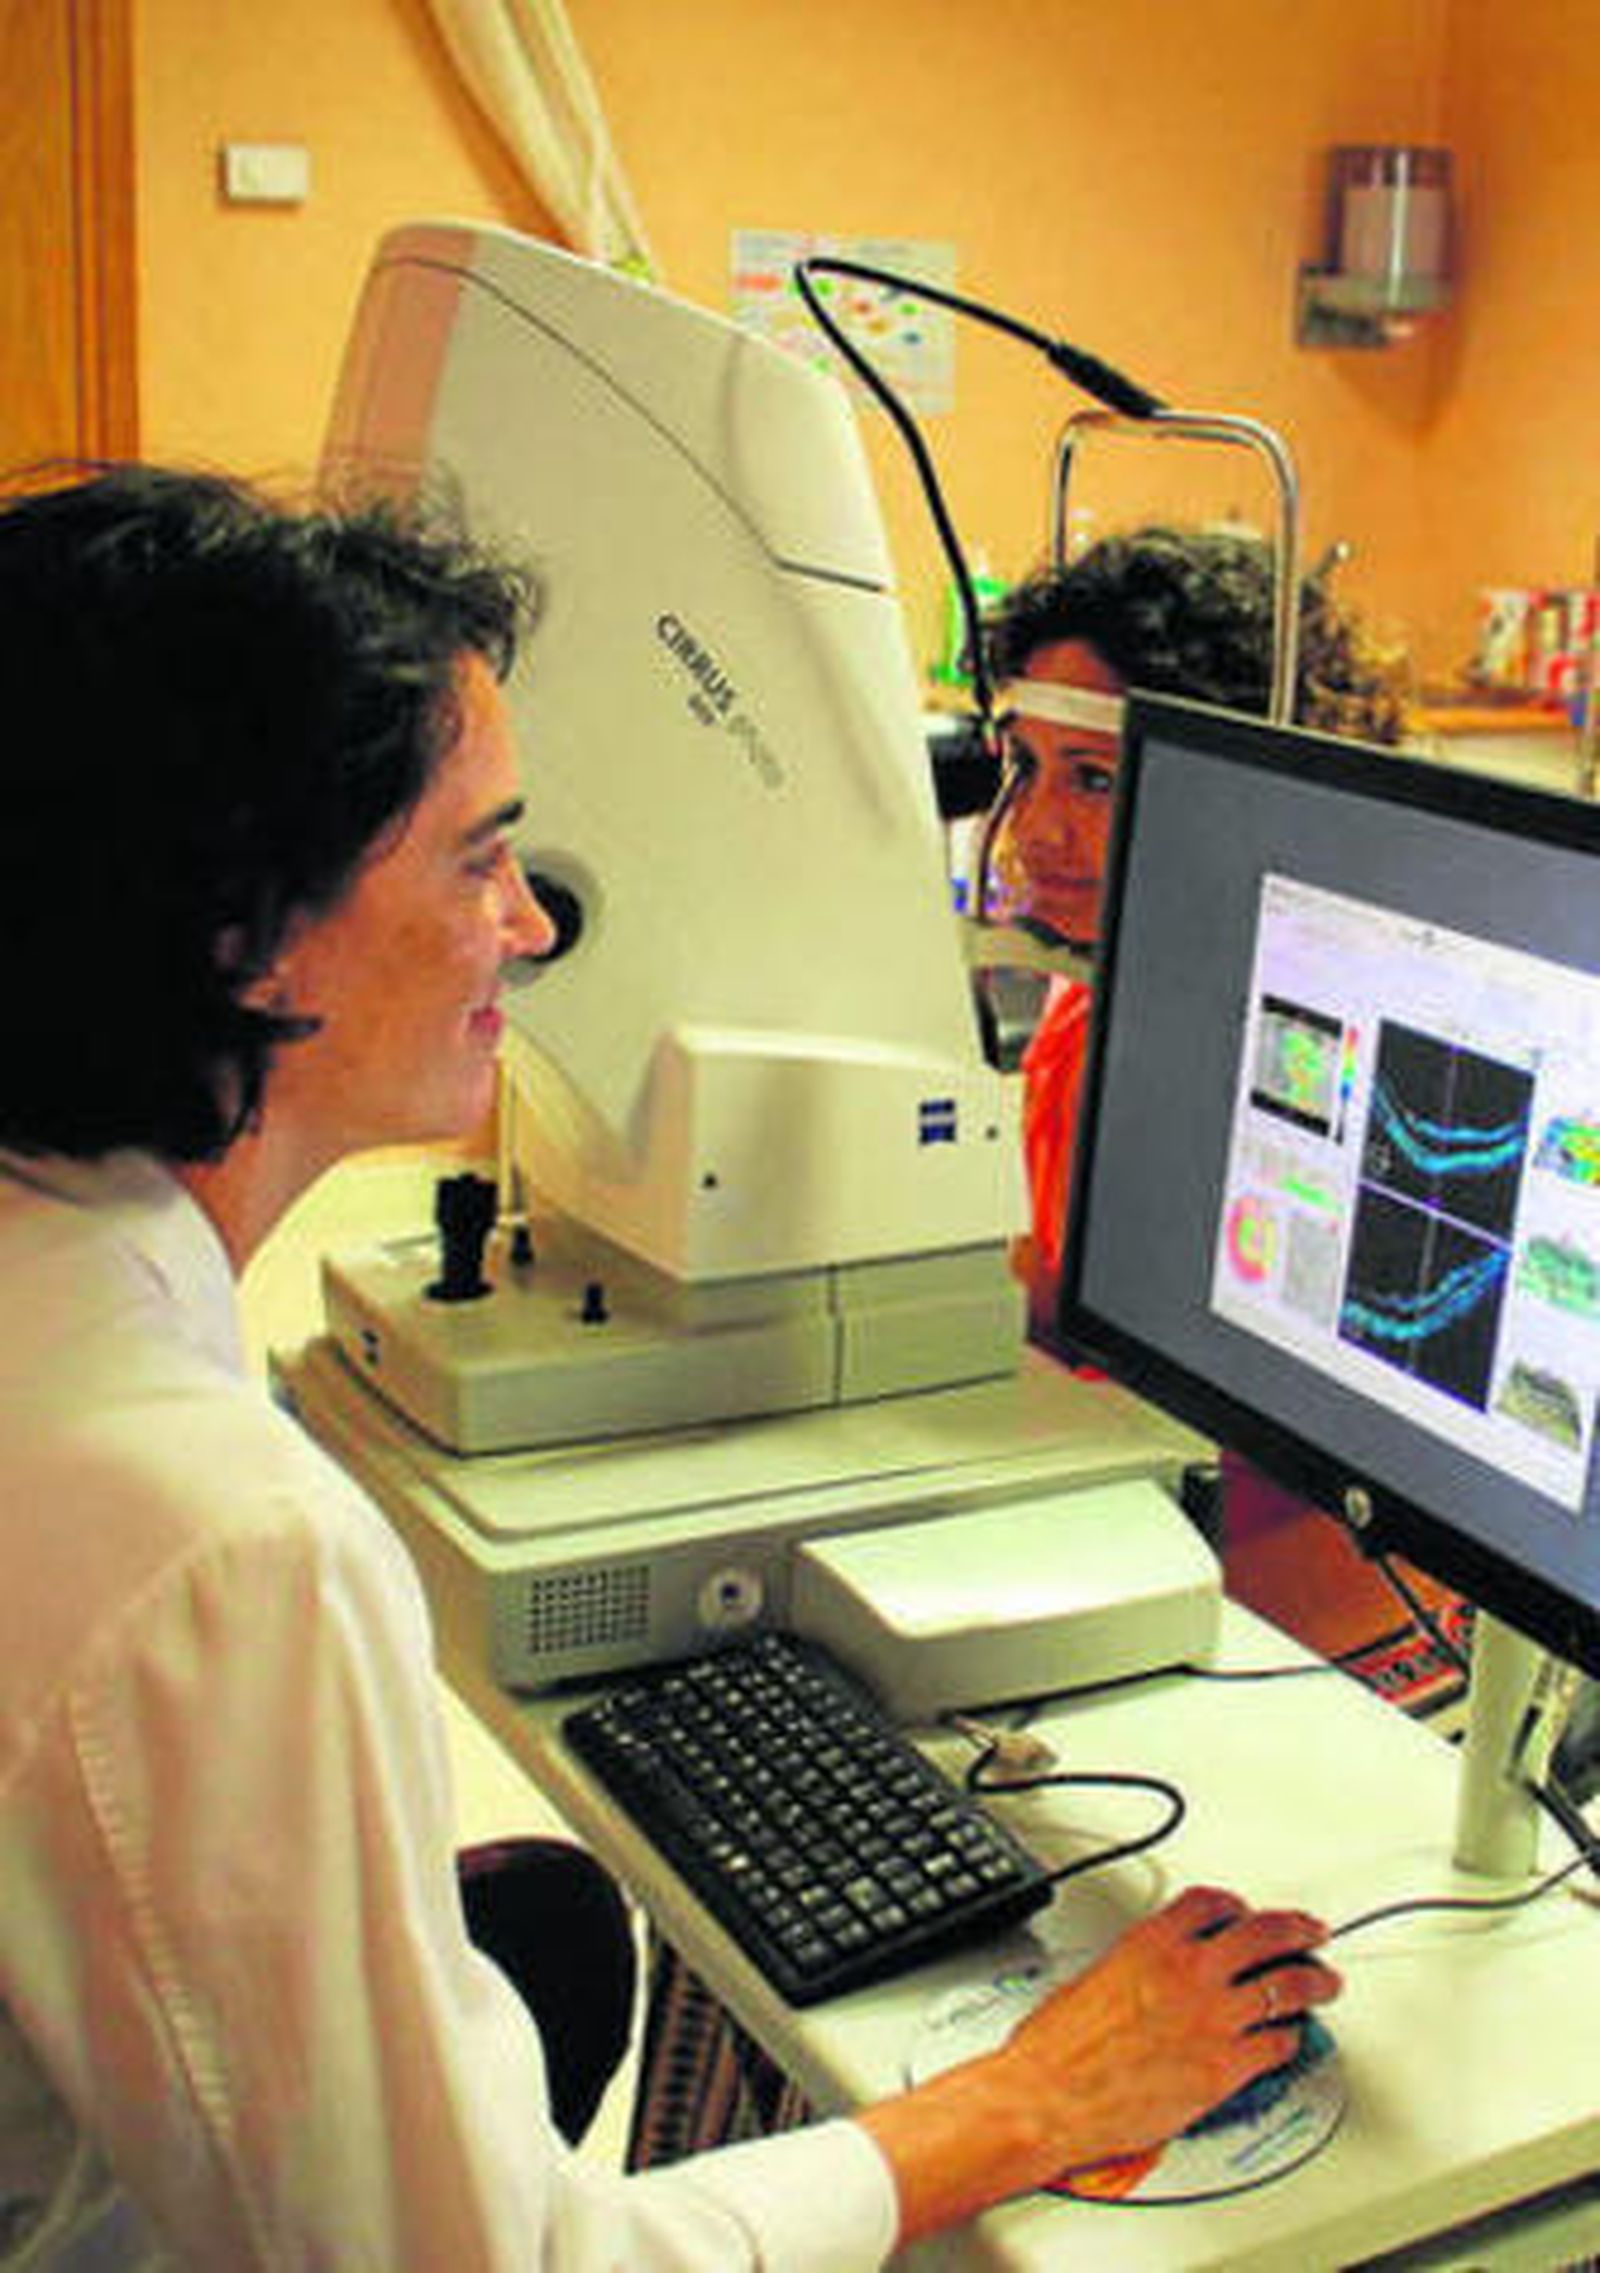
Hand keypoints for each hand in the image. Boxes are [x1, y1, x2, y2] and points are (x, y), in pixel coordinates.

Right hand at [1000, 1883, 1341, 2174]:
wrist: (1052, 2095)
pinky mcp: (1225, 2069)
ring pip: (1288, 1986)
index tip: (1246, 1911)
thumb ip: (1141, 1964)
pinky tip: (1290, 2037)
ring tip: (1325, 1982)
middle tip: (1312, 1931)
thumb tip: (1160, 1970)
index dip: (1237, 1905)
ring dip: (1314, 1981)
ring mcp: (1214, 2020)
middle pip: (1266, 1934)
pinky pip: (1277, 2043)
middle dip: (1298, 1930)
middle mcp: (1191, 1972)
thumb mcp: (1097, 1974)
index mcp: (1154, 1942)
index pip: (1213, 1903)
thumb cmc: (1060, 2046)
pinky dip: (1289, 2037)